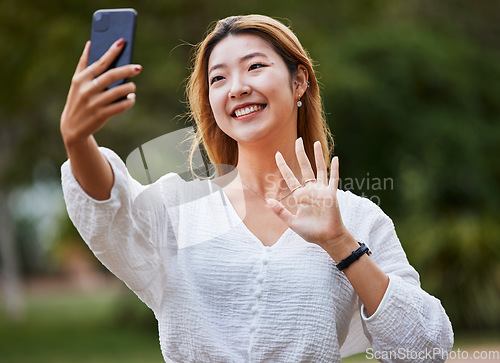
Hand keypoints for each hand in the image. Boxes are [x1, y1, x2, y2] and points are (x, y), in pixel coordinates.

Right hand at [60, 39, 141, 147]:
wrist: (72, 127)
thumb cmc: (77, 99)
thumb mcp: (77, 82)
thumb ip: (84, 63)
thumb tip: (90, 43)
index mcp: (81, 78)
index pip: (100, 62)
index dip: (111, 51)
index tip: (122, 42)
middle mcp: (87, 89)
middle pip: (111, 75)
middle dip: (126, 70)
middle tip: (138, 67)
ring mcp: (94, 103)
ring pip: (118, 91)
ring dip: (129, 88)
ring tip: (132, 86)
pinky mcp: (101, 115)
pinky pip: (120, 106)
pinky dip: (129, 101)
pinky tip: (131, 98)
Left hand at [266, 138, 354, 255]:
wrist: (327, 238)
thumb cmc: (311, 232)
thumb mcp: (292, 222)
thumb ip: (280, 211)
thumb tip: (268, 201)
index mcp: (300, 196)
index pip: (290, 177)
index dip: (283, 166)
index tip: (277, 154)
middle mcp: (311, 190)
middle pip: (305, 167)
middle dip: (301, 154)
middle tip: (297, 140)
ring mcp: (322, 191)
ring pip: (319, 169)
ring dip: (318, 156)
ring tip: (315, 143)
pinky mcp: (332, 194)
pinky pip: (333, 179)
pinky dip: (334, 169)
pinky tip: (335, 158)